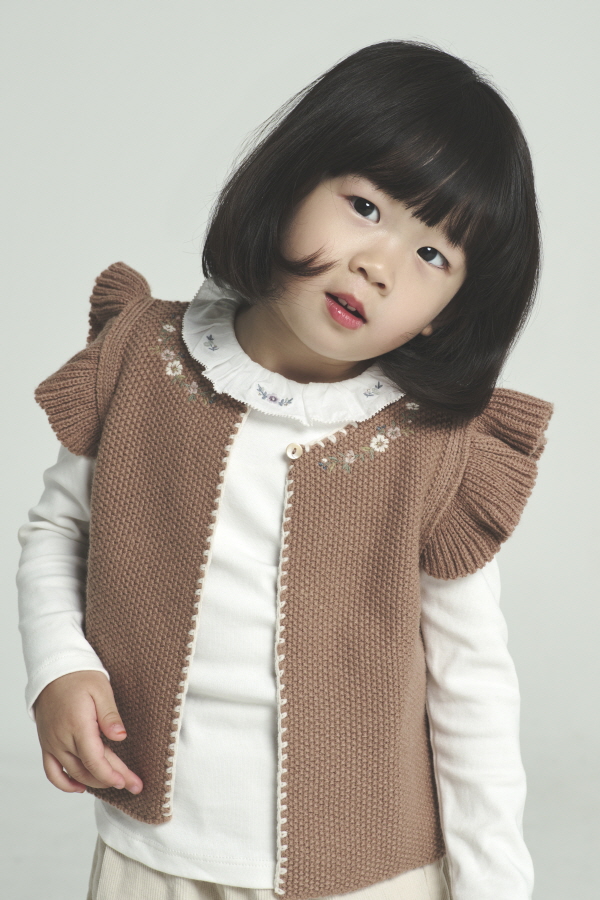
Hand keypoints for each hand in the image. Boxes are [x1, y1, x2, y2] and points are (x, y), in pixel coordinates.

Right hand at [33, 670, 142, 794]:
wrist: (54, 671)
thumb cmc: (80, 677)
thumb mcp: (101, 689)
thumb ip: (110, 715)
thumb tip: (121, 737)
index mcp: (78, 725)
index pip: (95, 760)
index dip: (111, 774)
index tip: (128, 782)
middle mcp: (62, 738)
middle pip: (88, 769)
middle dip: (112, 780)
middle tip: (134, 786)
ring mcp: (52, 743)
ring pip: (72, 773)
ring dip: (94, 782)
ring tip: (115, 783)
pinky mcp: (47, 744)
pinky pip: (52, 771)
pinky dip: (64, 783)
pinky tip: (80, 787)